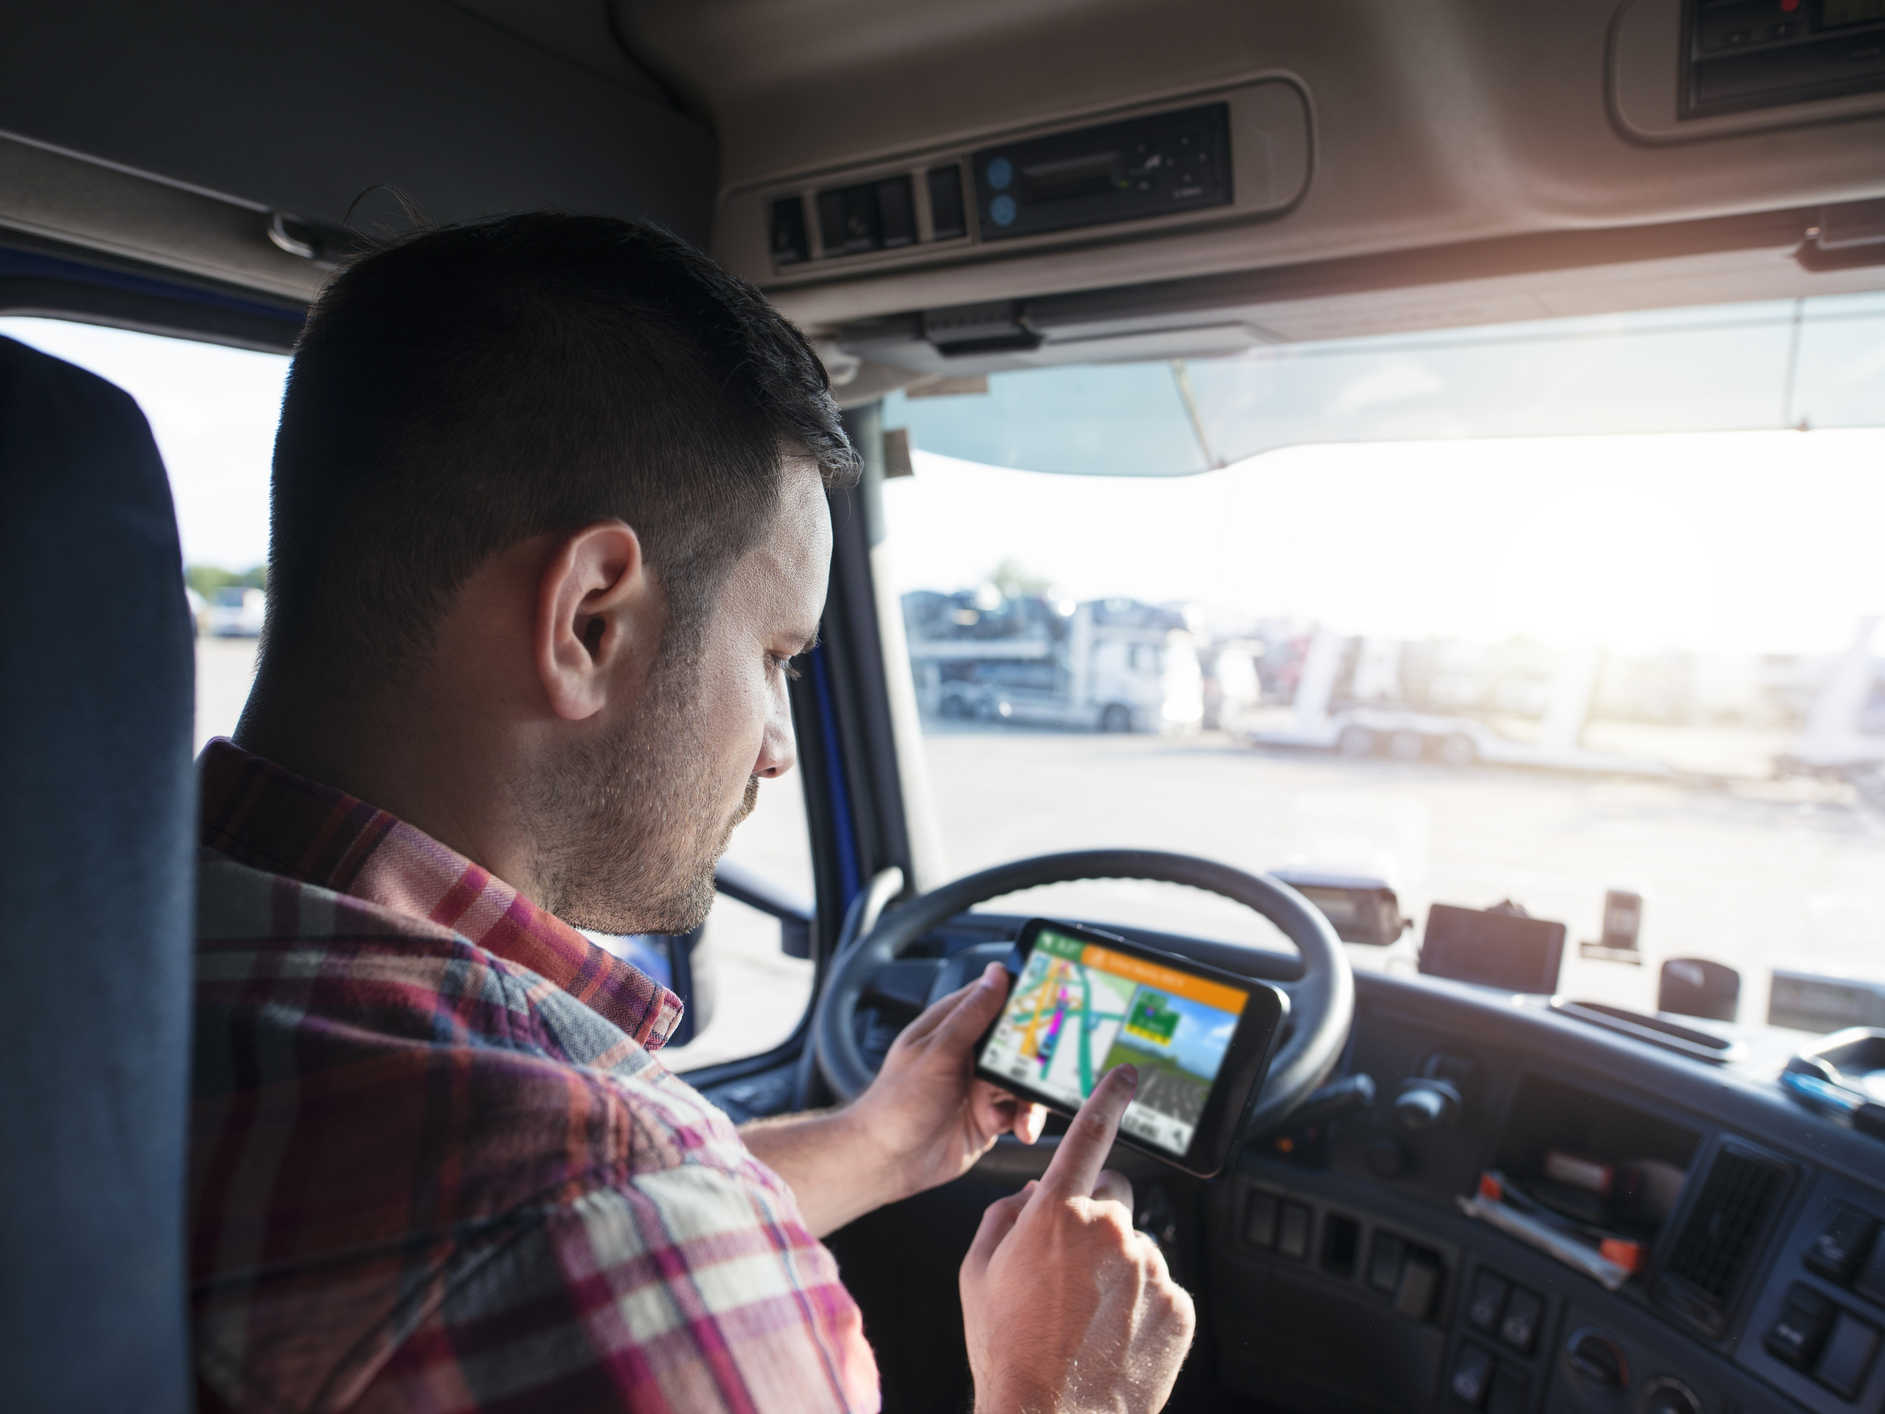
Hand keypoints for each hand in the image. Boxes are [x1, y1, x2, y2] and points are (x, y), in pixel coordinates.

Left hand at [846, 962, 1047, 1202]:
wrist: (888, 1161)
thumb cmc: (899, 1102)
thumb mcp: (939, 1052)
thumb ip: (971, 1015)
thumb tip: (997, 974)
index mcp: (953, 1025)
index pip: (995, 998)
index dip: (1025, 997)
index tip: (1056, 1000)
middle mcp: (970, 1052)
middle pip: (1019, 1041)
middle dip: (1038, 1054)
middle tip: (1055, 1065)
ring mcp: (980, 1085)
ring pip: (1025, 1079)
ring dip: (1032, 1096)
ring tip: (1027, 1113)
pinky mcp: (989, 1115)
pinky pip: (1021, 1111)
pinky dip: (1026, 1119)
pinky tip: (1021, 1129)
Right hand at [959, 1065, 1196, 1413]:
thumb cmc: (1007, 1350)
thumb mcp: (977, 1274)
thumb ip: (1004, 1216)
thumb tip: (1033, 1197)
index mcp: (1057, 1215)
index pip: (1089, 1136)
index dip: (1108, 1099)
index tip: (1128, 1074)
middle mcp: (1110, 1231)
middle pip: (1113, 1197)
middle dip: (1094, 1219)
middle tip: (1069, 1269)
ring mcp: (1150, 1269)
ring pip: (1135, 1248)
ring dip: (1116, 1270)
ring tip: (1085, 1320)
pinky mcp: (1179, 1306)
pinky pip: (1160, 1288)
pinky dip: (1140, 1307)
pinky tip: (1110, 1338)